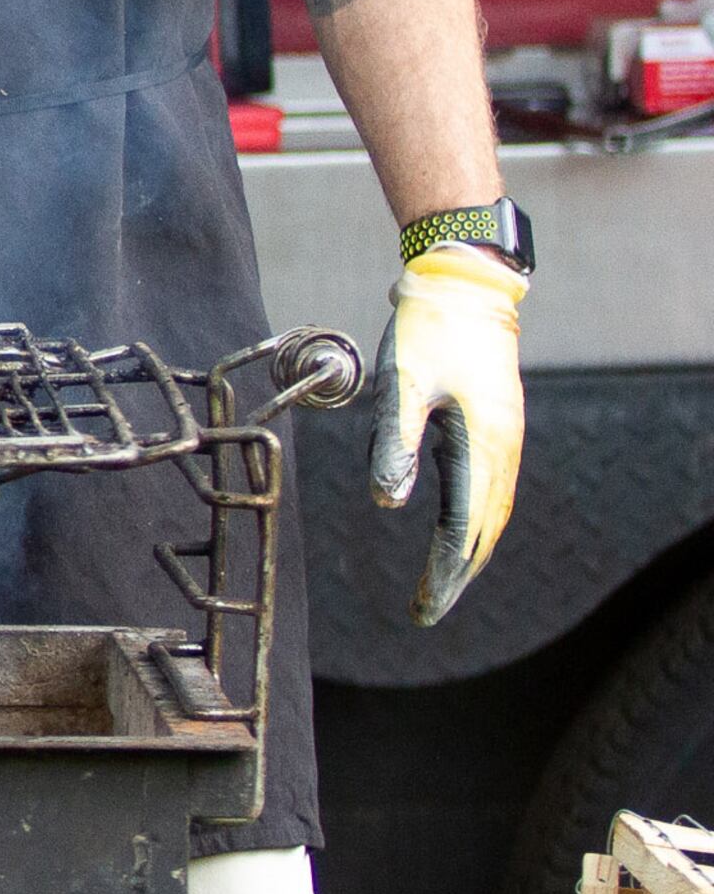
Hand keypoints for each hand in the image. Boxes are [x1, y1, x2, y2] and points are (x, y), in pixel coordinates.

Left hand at [371, 242, 525, 625]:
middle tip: (428, 609)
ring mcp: (504, 438)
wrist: (465, 284)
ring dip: (468, 549)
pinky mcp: (495, 425)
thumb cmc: (430, 332)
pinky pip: (488, 488)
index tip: (425, 608)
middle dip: (457, 572)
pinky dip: (474, 519)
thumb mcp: (404, 385)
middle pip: (484, 530)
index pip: (464, 530)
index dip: (444, 572)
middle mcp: (503, 449)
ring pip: (491, 512)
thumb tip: (388, 504)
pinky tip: (455, 530)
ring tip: (441, 582)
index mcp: (484, 445)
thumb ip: (395, 444)